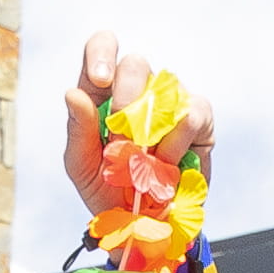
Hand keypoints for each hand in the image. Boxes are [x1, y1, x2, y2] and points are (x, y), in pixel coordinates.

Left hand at [59, 29, 213, 209]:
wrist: (142, 225)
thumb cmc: (109, 190)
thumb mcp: (82, 165)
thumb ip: (78, 130)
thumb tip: (73, 93)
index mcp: (103, 91)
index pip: (102, 47)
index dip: (101, 53)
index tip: (100, 81)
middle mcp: (139, 88)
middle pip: (135, 63)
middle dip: (126, 99)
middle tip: (121, 140)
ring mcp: (171, 100)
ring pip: (166, 87)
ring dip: (150, 130)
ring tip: (143, 164)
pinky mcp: (200, 119)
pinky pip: (193, 113)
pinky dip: (176, 142)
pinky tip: (167, 164)